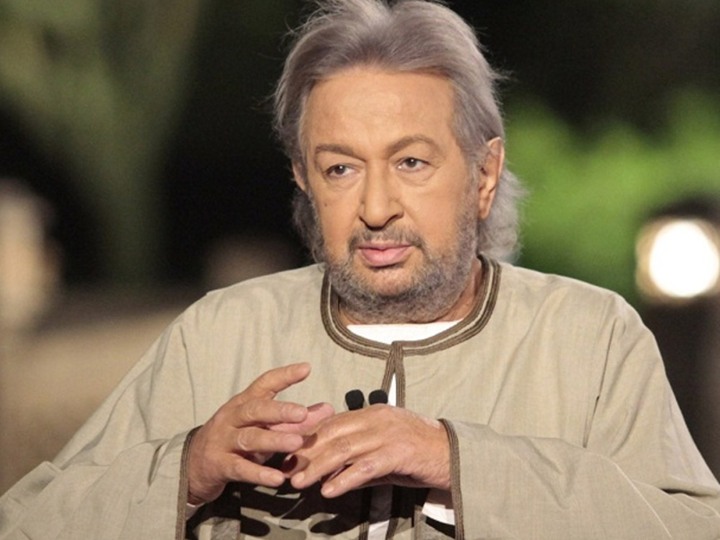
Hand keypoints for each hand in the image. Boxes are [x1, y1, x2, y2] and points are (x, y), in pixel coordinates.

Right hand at [186, 362, 333, 503]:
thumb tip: (328, 409)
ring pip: (250, 438)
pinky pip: (240, 468)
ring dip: (274, 440)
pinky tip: (278, 478)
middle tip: (302, 413)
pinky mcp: (219, 464)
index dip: (284, 375)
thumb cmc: (236, 440)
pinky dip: (259, 473)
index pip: (264, 383)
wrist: (194, 464)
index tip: (306, 369)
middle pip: (256, 409)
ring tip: (296, 443)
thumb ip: (295, 420)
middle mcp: (232, 417)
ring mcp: (224, 440)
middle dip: (280, 410)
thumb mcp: (263, 426)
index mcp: (244, 403)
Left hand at [286, 404, 449, 497]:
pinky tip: (329, 491)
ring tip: (298, 482)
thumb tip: (328, 477)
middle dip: (305, 452)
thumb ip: (357, 459)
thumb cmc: (417, 454)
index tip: (286, 453)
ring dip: (317, 467)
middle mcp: (376, 419)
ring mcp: (387, 434)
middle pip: (331, 434)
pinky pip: (365, 466)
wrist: (454, 454)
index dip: (306, 439)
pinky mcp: (398, 452)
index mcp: (371, 413)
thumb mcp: (384, 452)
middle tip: (284, 469)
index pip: (330, 423)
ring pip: (343, 449)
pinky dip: (344, 479)